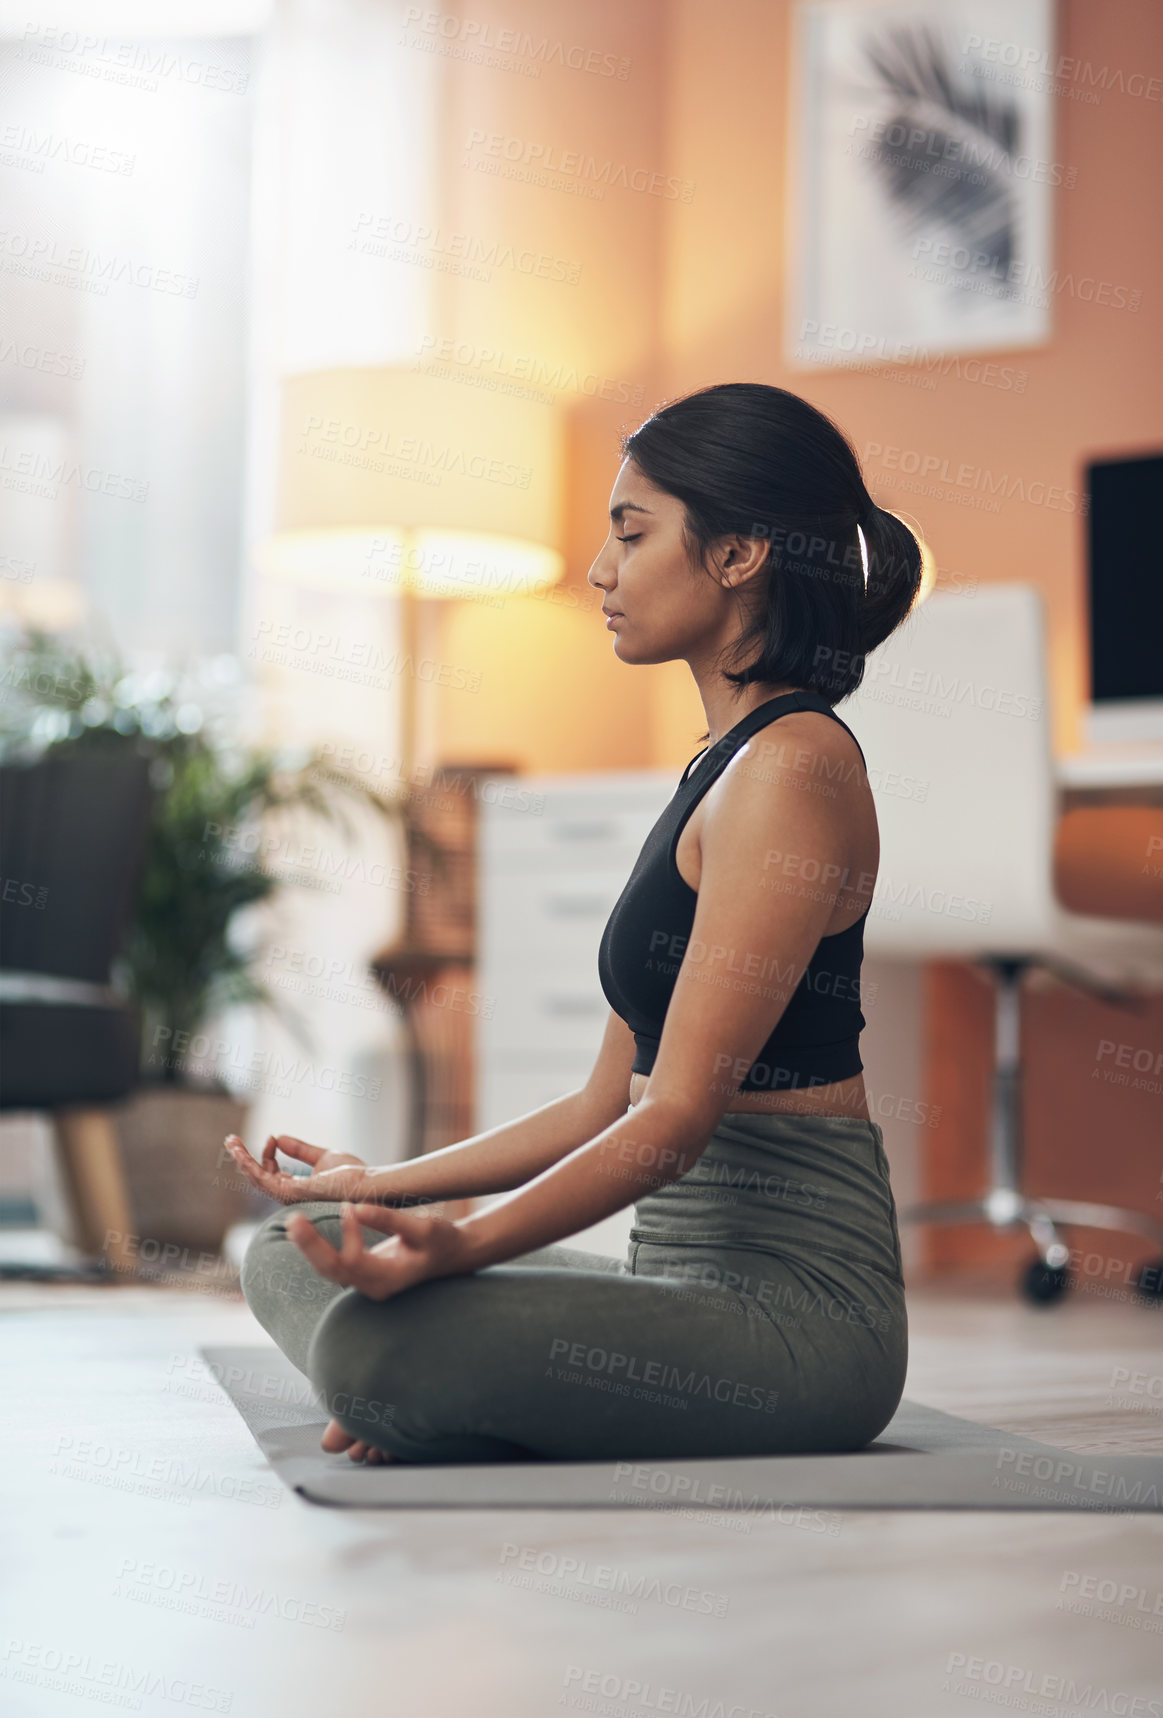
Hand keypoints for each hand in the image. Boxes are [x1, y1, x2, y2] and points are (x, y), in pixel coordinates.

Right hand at [225, 1133, 369, 1205]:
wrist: (368, 1181)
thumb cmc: (352, 1173)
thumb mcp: (322, 1156)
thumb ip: (300, 1150)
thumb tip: (279, 1138)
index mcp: (296, 1189)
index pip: (271, 1174)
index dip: (267, 1154)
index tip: (272, 1137)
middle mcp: (290, 1196)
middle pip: (258, 1179)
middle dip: (243, 1160)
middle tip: (230, 1141)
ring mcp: (290, 1196)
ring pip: (257, 1179)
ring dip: (242, 1161)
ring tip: (231, 1143)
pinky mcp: (293, 1193)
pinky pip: (265, 1180)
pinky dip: (251, 1165)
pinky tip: (244, 1153)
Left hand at [285, 1200, 472, 1300]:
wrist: (452, 1257)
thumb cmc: (441, 1241)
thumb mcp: (422, 1227)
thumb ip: (389, 1219)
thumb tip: (357, 1206)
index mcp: (389, 1278)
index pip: (354, 1261)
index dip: (348, 1234)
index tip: (349, 1206)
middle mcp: (374, 1288)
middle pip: (333, 1271)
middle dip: (311, 1246)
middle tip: (292, 1220)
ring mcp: (367, 1285)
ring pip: (329, 1270)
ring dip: (310, 1247)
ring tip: (294, 1223)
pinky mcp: (363, 1277)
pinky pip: (335, 1265)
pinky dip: (319, 1249)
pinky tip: (304, 1232)